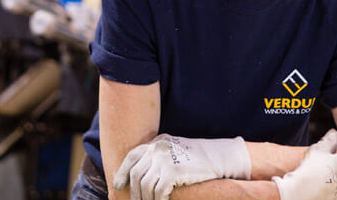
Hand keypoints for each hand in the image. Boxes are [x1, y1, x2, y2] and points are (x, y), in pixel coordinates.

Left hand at [113, 134, 251, 199]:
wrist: (218, 157)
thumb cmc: (197, 158)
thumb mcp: (174, 151)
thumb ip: (158, 157)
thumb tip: (141, 176)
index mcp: (157, 142)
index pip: (132, 156)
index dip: (122, 172)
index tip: (118, 186)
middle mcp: (158, 148)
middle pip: (136, 174)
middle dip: (134, 193)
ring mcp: (165, 159)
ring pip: (145, 185)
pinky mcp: (173, 172)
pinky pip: (158, 192)